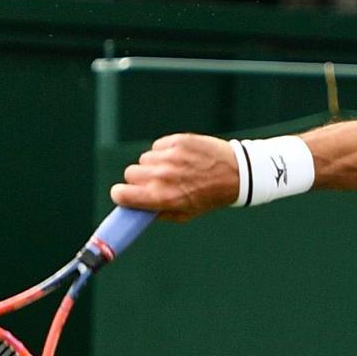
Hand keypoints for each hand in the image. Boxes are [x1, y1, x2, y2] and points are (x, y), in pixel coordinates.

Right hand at [108, 133, 240, 220]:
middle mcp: (163, 176)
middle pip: (130, 174)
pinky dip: (164, 152)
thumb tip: (135, 209)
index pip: (121, 194)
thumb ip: (157, 213)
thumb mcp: (184, 214)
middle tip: (154, 183)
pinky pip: (157, 146)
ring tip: (172, 170)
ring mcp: (170, 157)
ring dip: (153, 165)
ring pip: (144, 159)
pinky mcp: (177, 141)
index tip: (125, 195)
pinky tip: (179, 158)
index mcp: (162, 198)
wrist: (235, 173)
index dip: (121, 195)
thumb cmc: (209, 197)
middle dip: (138, 180)